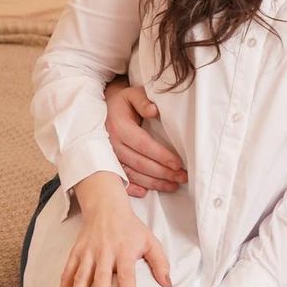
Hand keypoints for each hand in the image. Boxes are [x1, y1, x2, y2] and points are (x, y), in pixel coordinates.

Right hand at [59, 172, 171, 286]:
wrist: (106, 206)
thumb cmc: (130, 228)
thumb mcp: (149, 240)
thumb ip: (160, 263)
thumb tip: (168, 285)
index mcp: (124, 250)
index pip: (127, 272)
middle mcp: (105, 251)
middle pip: (101, 275)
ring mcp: (88, 251)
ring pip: (81, 275)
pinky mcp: (76, 251)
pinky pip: (68, 270)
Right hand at [104, 79, 186, 196]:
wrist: (104, 107)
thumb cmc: (123, 101)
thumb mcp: (132, 93)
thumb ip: (143, 100)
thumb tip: (154, 110)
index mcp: (120, 126)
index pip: (143, 144)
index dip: (161, 155)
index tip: (178, 164)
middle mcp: (113, 143)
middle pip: (140, 163)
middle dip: (163, 172)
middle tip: (182, 177)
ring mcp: (110, 155)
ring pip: (133, 174)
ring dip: (153, 182)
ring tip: (173, 185)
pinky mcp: (108, 162)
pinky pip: (121, 178)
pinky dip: (132, 188)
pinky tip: (145, 193)